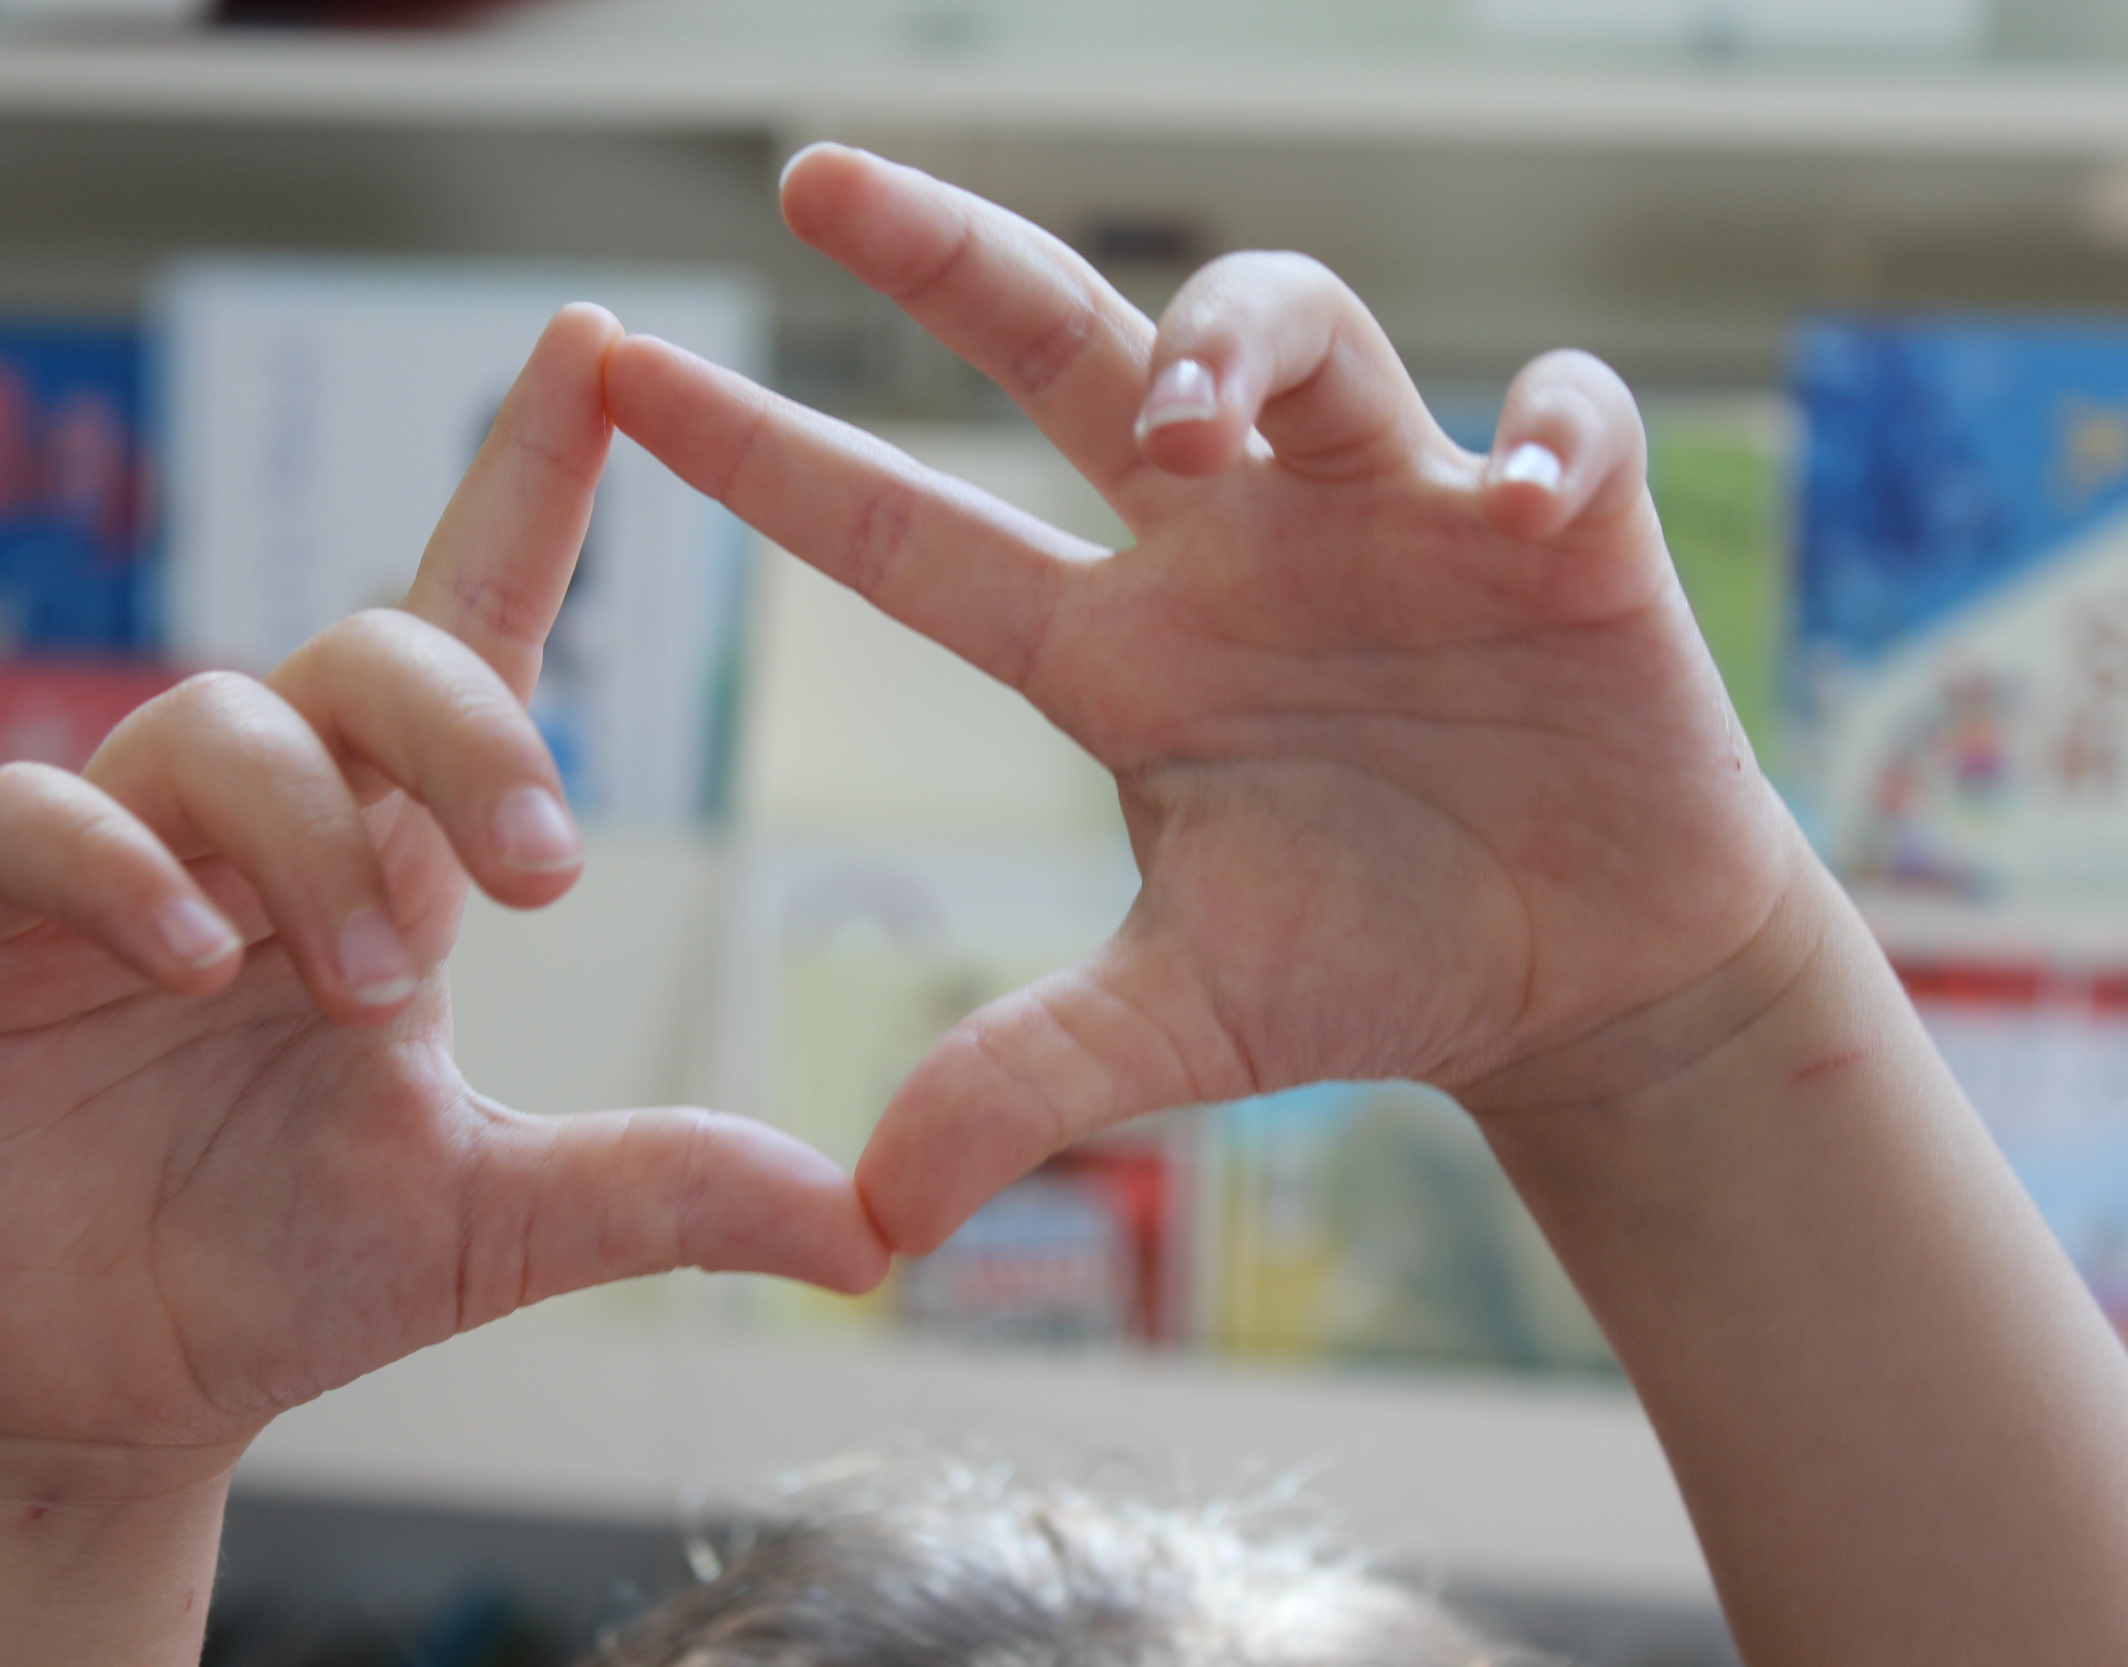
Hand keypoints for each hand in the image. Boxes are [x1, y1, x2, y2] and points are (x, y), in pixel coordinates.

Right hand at [0, 304, 886, 1466]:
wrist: (89, 1391)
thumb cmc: (285, 1270)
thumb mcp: (499, 1223)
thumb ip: (663, 1192)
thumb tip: (869, 1238)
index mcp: (393, 850)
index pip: (469, 625)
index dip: (530, 480)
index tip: (600, 345)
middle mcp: (264, 817)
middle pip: (370, 654)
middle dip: (466, 735)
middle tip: (539, 873)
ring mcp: (116, 850)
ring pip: (218, 719)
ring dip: (310, 838)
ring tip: (360, 986)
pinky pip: (31, 811)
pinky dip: (118, 867)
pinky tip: (193, 961)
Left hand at [604, 146, 1813, 1252]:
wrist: (1580, 972)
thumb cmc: (1372, 965)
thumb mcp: (1184, 1025)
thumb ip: (1030, 1081)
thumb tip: (866, 1220)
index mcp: (1117, 653)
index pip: (911, 537)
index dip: (766, 460)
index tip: (623, 374)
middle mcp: (1227, 549)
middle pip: (1068, 347)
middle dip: (943, 256)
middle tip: (809, 177)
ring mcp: (1387, 512)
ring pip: (1300, 330)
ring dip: (1236, 339)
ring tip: (1192, 419)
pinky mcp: (1561, 521)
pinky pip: (1556, 417)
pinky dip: (1546, 431)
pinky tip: (1522, 500)